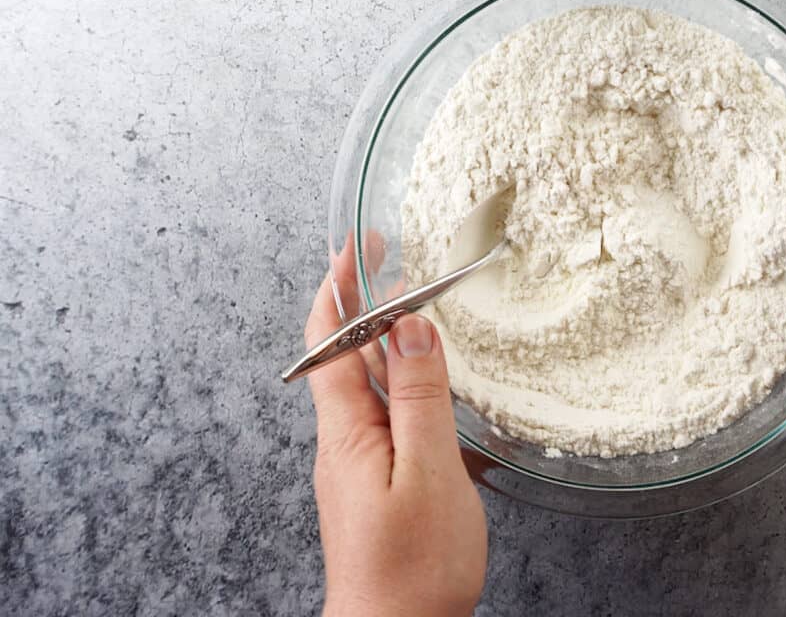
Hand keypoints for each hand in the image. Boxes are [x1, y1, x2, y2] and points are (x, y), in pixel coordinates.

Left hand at [305, 250, 485, 616]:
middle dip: (362, 300)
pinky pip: (382, 415)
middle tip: (390, 260)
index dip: (341, 286)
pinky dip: (401, 382)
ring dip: (383, 339)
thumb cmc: (411, 569)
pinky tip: (427, 386)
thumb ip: (420, 398)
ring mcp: (355, 463)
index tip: (358, 243)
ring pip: (363, 385)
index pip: (330, 341)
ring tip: (411, 308)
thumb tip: (411, 330)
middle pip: (341, 355)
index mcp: (347, 432)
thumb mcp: (427, 473)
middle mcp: (342, 442)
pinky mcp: (373, 483)